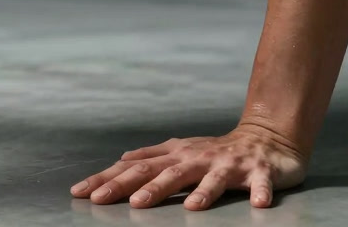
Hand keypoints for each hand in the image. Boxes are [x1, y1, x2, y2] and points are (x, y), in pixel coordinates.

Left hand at [70, 123, 307, 209]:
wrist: (267, 139)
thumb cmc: (216, 150)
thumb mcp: (180, 150)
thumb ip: (151, 155)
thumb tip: (120, 160)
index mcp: (176, 156)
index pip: (135, 168)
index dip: (107, 180)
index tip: (80, 193)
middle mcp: (197, 158)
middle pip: (162, 173)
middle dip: (135, 187)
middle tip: (107, 201)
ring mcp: (228, 165)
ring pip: (209, 179)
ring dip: (199, 191)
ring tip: (187, 208)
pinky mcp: (259, 172)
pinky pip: (260, 184)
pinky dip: (260, 192)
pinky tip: (257, 205)